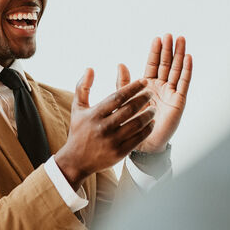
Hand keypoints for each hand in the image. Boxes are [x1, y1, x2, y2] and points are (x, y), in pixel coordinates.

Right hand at [55, 70, 155, 190]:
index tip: (143, 81)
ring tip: (153, 108)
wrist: (76, 160)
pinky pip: (138, 138)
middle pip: (129, 109)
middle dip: (143, 99)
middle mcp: (103, 127)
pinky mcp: (119, 153)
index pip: (117, 97)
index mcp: (94, 114)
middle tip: (151, 92)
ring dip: (148, 114)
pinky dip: (147, 129)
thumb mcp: (77, 108)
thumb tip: (90, 68)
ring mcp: (112, 141)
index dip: (133, 87)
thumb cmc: (78, 131)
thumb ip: (82, 87)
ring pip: (137, 124)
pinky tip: (151, 123)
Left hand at [118, 34, 192, 153]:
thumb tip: (120, 64)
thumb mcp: (125, 100)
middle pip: (166, 64)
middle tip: (170, 35)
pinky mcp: (178, 101)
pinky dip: (186, 70)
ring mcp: (171, 93)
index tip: (157, 38)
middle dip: (168, 49)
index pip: (153, 64)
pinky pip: (183, 83)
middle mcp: (161, 87)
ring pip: (176, 70)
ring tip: (181, 40)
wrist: (142, 143)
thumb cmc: (133, 122)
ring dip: (179, 55)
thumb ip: (124, 83)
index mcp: (148, 85)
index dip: (155, 52)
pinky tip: (188, 58)